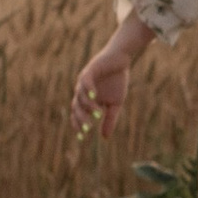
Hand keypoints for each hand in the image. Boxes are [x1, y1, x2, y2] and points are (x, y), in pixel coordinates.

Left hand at [69, 17, 153, 139]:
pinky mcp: (89, 70)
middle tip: (87, 128)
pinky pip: (85, 81)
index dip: (78, 125)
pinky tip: (94, 96)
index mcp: (86, 99)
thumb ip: (109, 119)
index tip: (82, 137)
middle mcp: (81, 91)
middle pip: (76, 107)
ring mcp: (84, 81)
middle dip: (81, 118)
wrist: (121, 59)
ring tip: (97, 114)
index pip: (78, 114)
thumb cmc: (117, 80)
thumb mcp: (115, 103)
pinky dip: (88, 89)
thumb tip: (105, 138)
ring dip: (87, 106)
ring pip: (80, 96)